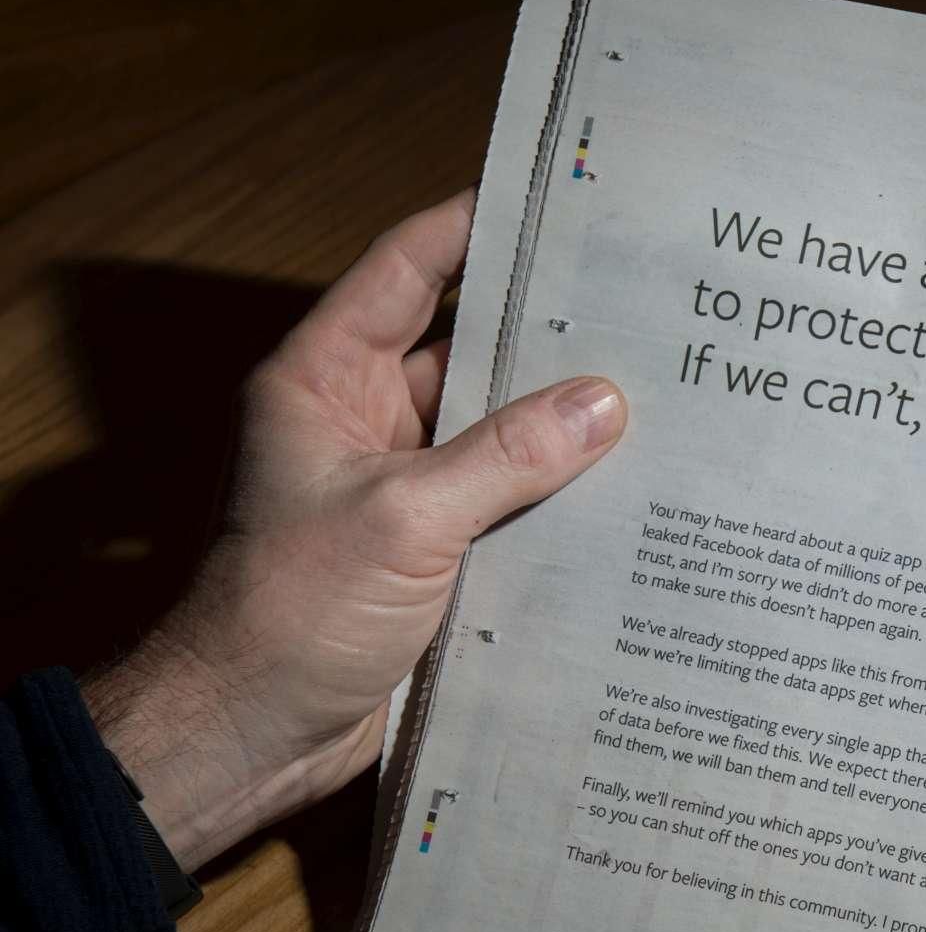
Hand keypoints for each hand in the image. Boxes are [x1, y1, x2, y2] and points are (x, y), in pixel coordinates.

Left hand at [82, 189, 626, 869]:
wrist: (256, 732)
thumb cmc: (293, 610)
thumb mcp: (404, 518)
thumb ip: (506, 456)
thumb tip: (606, 402)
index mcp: (326, 379)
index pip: (407, 270)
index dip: (473, 226)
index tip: (554, 198)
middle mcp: (367, 420)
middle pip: (470, 348)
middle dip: (549, 329)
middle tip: (642, 299)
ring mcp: (406, 486)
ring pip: (502, 430)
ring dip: (567, 420)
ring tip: (664, 386)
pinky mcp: (439, 550)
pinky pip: (513, 500)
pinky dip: (565, 493)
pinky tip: (638, 485)